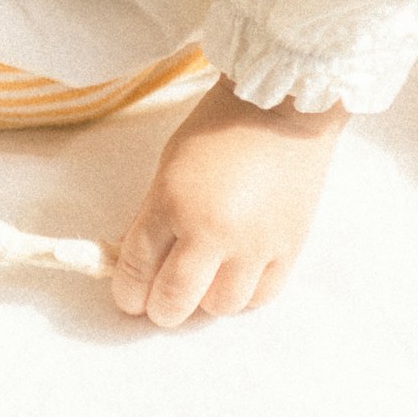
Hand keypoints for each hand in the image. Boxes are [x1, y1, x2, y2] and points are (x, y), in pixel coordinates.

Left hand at [106, 79, 345, 328]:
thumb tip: (136, 261)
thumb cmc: (218, 128)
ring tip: (205, 282)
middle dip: (161, 308)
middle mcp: (212, 231)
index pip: (137, 268)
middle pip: (175, 300)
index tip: (131, 298)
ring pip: (220, 306)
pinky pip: (261, 296)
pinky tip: (237, 278)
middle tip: (161, 302)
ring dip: (205, 301)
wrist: (284, 107)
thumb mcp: (168, 168)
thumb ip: (152, 217)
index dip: (128, 293)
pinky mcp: (290, 247)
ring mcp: (254, 244)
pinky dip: (244, 295)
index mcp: (172, 204)